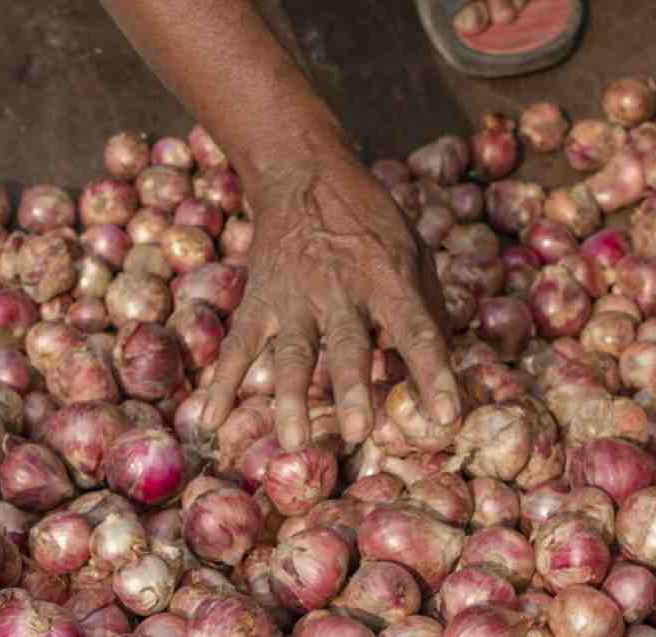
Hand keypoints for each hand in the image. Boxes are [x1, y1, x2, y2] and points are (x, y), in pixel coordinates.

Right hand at [200, 159, 461, 450]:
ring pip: (293, 354)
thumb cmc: (369, 221)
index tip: (446, 416)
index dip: (433, 374)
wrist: (303, 175)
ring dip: (292, 399)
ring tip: (293, 441)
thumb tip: (439, 363)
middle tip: (358, 432)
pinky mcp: (259, 301)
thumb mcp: (413, 249)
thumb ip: (428, 305)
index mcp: (388, 278)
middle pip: (347, 346)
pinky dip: (223, 384)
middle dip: (352, 389)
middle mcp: (341, 290)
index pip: (416, 331)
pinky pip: (240, 347)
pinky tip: (209, 420)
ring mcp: (294, 298)